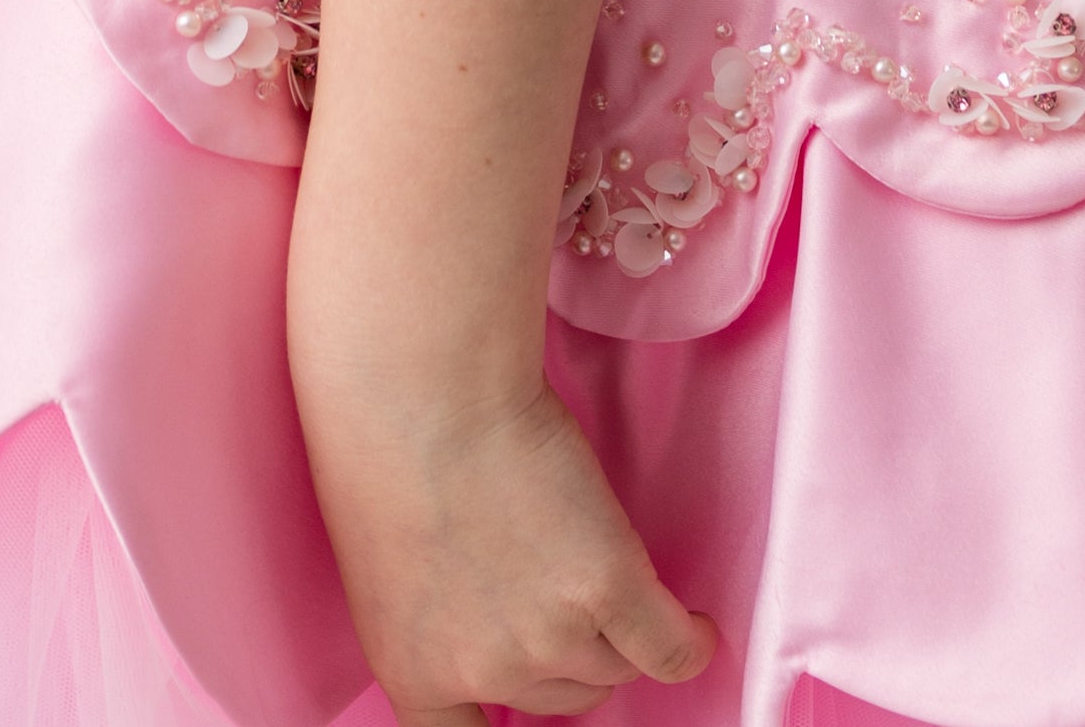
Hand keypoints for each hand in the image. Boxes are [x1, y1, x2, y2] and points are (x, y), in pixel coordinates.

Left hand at [303, 370, 714, 725]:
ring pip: (615, 664)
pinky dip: (688, 642)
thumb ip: (446, 625)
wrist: (422, 390)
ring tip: (617, 584)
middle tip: (565, 593)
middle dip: (570, 654)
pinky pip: (667, 647)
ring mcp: (550, 637)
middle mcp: (487, 675)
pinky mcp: (606, 587)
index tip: (526, 723)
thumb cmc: (390, 447)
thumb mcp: (393, 571)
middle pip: (563, 695)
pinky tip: (695, 627)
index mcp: (418, 676)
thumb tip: (501, 637)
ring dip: (622, 633)